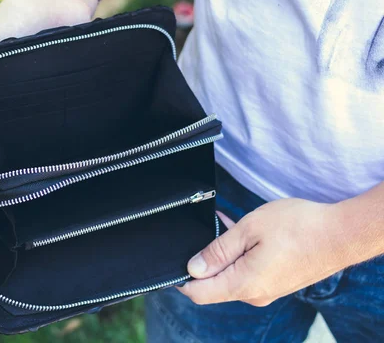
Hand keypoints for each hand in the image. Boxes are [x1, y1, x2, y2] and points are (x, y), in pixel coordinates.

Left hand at [178, 198, 351, 305]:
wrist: (342, 234)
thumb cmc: (300, 227)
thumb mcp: (249, 229)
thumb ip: (218, 251)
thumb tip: (193, 268)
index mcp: (244, 284)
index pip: (199, 293)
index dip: (181, 279)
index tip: (176, 260)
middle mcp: (254, 294)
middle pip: (214, 285)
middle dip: (205, 259)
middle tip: (211, 231)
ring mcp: (267, 290)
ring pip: (232, 275)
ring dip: (225, 254)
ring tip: (230, 226)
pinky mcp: (276, 282)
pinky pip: (248, 272)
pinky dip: (241, 255)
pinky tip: (243, 233)